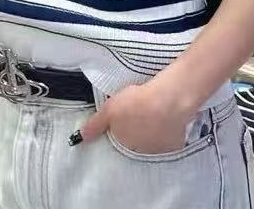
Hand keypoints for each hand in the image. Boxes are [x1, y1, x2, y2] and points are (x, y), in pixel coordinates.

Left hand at [76, 82, 195, 154]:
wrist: (167, 102)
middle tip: (138, 113)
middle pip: (134, 143)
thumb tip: (79, 137)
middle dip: (135, 132)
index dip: (120, 128)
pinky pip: (168, 140)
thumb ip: (95, 125)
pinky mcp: (174, 145)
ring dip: (150, 132)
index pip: (118, 141)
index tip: (124, 117)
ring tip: (153, 114)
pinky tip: (166, 119)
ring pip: (151, 142)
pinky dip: (167, 132)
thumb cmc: (136, 103)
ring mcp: (158, 150)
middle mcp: (140, 152)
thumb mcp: (109, 110)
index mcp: (123, 144)